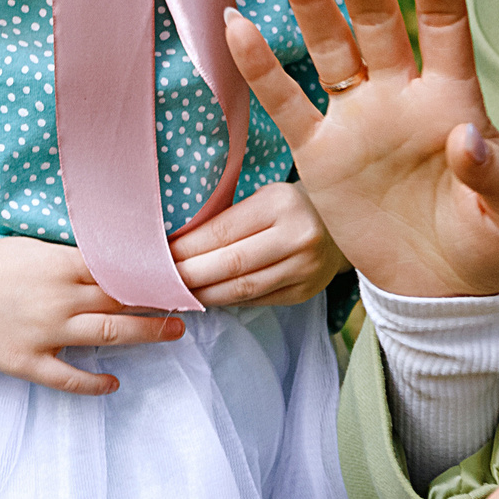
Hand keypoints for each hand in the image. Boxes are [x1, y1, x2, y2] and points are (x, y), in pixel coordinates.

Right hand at [0, 237, 185, 394]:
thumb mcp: (31, 247)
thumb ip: (71, 257)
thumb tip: (114, 260)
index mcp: (60, 264)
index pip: (121, 268)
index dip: (155, 271)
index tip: (182, 271)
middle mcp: (59, 298)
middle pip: (124, 301)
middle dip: (162, 302)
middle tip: (193, 303)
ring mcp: (45, 332)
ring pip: (109, 335)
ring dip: (147, 334)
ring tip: (174, 332)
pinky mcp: (27, 361)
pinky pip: (69, 377)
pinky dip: (94, 382)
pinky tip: (114, 383)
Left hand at [169, 182, 347, 308]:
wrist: (342, 225)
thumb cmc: (288, 206)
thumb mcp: (263, 197)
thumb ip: (228, 218)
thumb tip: (175, 243)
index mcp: (281, 204)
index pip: (221, 231)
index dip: (185, 247)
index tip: (157, 254)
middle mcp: (297, 237)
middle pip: (229, 264)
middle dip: (188, 274)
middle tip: (157, 279)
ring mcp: (305, 269)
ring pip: (242, 289)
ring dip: (203, 293)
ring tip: (176, 293)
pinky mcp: (305, 292)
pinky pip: (257, 300)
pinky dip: (226, 300)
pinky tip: (206, 297)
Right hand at [223, 0, 498, 297]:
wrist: (446, 294)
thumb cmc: (492, 245)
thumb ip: (495, 174)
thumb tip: (466, 140)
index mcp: (454, 98)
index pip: (444, 21)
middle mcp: (401, 94)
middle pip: (376, 17)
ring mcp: (357, 119)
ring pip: (328, 45)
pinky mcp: (321, 156)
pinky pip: (285, 104)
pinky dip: (260, 68)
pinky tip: (235, 23)